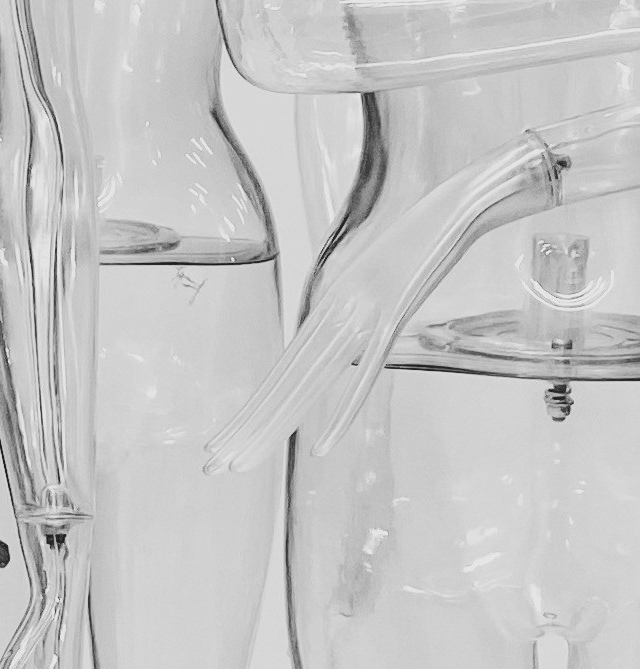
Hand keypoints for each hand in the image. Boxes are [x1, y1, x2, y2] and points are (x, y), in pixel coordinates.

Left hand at [206, 131, 558, 473]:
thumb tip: (341, 340)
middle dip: (248, 428)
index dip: (255, 408)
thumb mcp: (374, 272)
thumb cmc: (421, 233)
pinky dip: (343, 409)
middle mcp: (334, 306)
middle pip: (285, 380)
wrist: (457, 200)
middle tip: (211, 468)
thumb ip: (351, 305)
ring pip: (309, 379)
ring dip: (275, 425)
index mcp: (328, 300)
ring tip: (240, 463)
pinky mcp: (394, 310)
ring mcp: (362, 309)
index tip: (226, 443)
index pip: (283, 367)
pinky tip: (321, 444)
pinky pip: (364, 367)